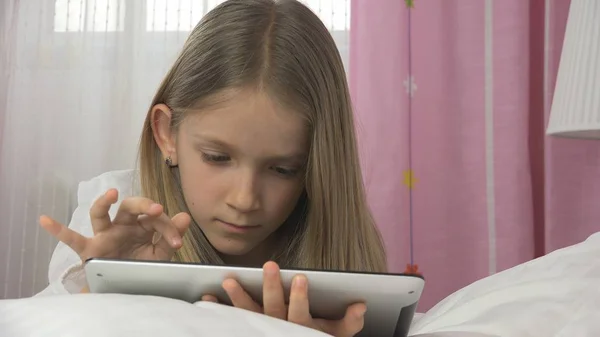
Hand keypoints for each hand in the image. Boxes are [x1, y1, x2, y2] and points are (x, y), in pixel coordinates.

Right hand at [40, 188, 190, 262]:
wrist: (128, 287)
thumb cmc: (142, 264)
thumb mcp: (160, 253)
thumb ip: (171, 236)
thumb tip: (185, 216)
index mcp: (141, 225)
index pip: (155, 218)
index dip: (168, 227)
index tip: (178, 242)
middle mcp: (122, 225)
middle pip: (130, 206)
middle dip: (143, 205)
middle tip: (156, 210)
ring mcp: (105, 235)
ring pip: (100, 214)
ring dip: (104, 202)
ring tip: (111, 194)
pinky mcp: (90, 249)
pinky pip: (72, 239)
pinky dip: (58, 230)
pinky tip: (44, 220)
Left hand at [202, 261, 365, 336]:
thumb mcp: (336, 333)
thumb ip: (349, 322)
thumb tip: (361, 306)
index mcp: (300, 327)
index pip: (301, 312)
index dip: (301, 297)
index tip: (301, 278)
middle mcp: (278, 328)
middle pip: (274, 308)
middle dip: (272, 288)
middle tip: (269, 266)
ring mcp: (260, 329)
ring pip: (248, 314)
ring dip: (238, 297)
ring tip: (228, 280)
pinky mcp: (245, 328)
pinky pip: (229, 320)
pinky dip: (216, 309)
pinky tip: (205, 297)